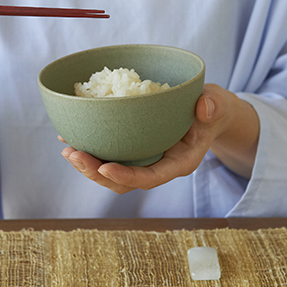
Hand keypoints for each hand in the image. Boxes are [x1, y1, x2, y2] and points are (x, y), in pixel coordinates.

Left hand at [61, 84, 259, 193]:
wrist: (206, 112)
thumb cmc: (213, 109)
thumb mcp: (218, 104)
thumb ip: (213, 107)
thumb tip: (204, 107)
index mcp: (179, 163)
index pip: (151, 178)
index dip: (127, 176)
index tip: (104, 168)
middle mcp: (159, 166)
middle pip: (124, 181)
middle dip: (96, 173)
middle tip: (73, 155)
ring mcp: (145, 160)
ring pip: (113, 172)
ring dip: (88, 165)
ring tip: (67, 149)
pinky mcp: (135, 150)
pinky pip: (110, 155)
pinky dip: (90, 148)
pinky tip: (70, 136)